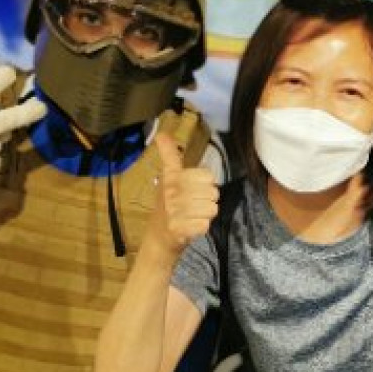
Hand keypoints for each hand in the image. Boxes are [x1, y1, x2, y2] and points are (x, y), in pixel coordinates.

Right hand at [151, 132, 218, 256]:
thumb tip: (161, 133)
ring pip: (212, 209)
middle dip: (208, 201)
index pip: (207, 175)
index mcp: (171, 178)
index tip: (193, 187)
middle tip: (193, 206)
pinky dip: (201, 228)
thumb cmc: (168, 206)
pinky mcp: (178, 229)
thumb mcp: (168, 178)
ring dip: (206, 215)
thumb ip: (169, 155)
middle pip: (213, 192)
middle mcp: (171, 192)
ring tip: (192, 216)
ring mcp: (174, 211)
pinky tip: (190, 227)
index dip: (206, 183)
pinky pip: (205, 225)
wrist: (158, 238)